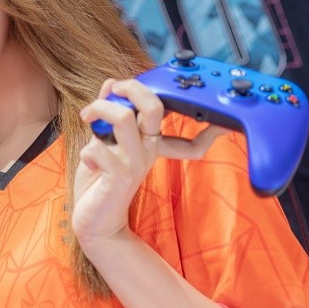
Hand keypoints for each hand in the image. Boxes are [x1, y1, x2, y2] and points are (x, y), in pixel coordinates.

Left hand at [73, 78, 228, 244]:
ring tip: (88, 119)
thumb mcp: (104, 142)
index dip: (211, 130)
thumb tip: (110, 84)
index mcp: (151, 144)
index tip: (222, 124)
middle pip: (154, 107)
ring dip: (99, 110)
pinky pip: (98, 147)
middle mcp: (149, 152)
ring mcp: (136, 163)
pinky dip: (86, 149)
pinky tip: (89, 162)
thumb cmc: (99, 183)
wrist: (95, 223)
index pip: (190, 139)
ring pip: (122, 118)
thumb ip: (108, 114)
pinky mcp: (119, 176)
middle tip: (112, 91)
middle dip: (131, 87)